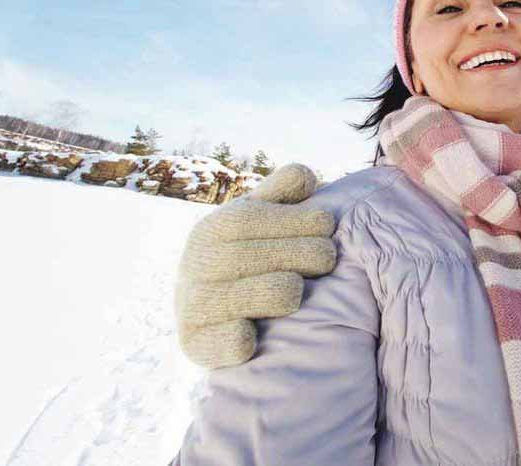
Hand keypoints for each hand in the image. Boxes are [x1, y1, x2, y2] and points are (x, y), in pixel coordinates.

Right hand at [175, 164, 335, 367]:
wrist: (209, 310)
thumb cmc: (249, 253)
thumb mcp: (260, 217)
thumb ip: (281, 192)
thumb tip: (307, 176)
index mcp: (212, 229)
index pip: (251, 219)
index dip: (295, 219)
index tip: (328, 224)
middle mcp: (196, 265)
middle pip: (250, 256)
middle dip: (300, 253)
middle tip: (327, 258)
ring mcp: (193, 305)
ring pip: (246, 296)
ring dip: (282, 291)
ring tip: (298, 290)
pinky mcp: (196, 344)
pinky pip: (224, 343)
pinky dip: (240, 340)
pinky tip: (256, 335)